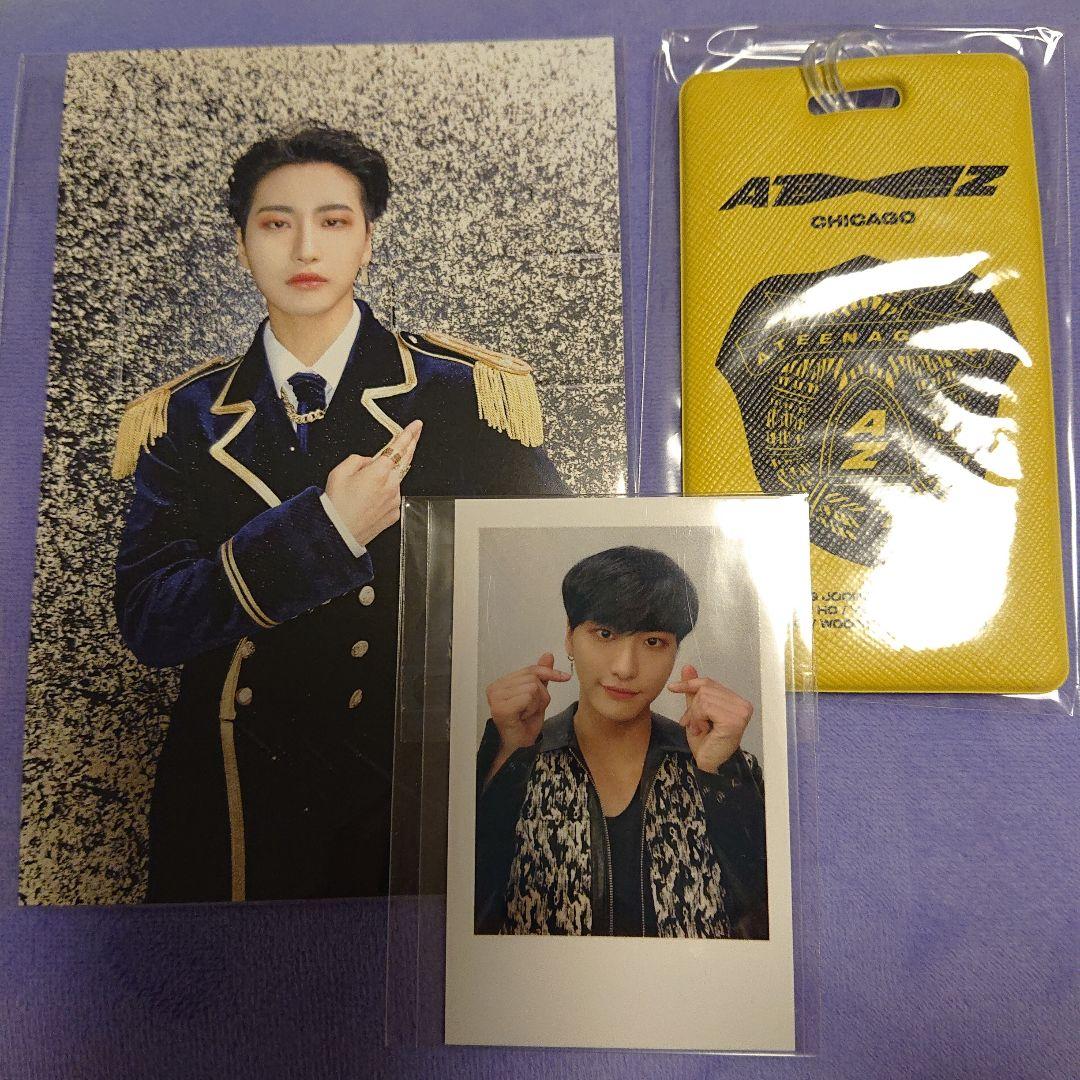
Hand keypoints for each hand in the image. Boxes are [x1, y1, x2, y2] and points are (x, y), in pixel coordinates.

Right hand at [324, 420, 421, 546]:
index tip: (417, 426)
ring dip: (387, 477)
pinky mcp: (394, 513)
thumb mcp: (339, 472)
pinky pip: (392, 497)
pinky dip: (385, 494)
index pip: (399, 447)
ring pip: (395, 481)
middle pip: (404, 461)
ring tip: (365, 488)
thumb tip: (368, 461)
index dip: (410, 434)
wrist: (337, 533)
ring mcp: (394, 500)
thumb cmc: (336, 504)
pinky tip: (369, 501)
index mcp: (378, 472)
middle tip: (414, 435)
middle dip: (410, 447)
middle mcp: (391, 485)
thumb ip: (357, 459)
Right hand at [486, 651, 571, 757]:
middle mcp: (495, 688)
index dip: (548, 672)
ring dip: (536, 704)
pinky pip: (528, 696)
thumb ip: (541, 676)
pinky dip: (532, 708)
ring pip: (532, 687)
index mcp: (501, 683)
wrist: (519, 747)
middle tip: (531, 710)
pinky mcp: (500, 707)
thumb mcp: (538, 696)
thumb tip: (548, 655)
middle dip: (540, 696)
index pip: (529, 669)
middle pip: (532, 678)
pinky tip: (523, 717)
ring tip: (526, 714)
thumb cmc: (525, 724)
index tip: (564, 676)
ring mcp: (496, 697)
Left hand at [667, 665, 751, 773]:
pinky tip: (704, 730)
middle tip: (694, 724)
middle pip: (705, 689)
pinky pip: (706, 708)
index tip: (672, 687)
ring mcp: (740, 712)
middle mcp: (743, 704)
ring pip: (704, 698)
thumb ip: (693, 691)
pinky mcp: (734, 720)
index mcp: (737, 701)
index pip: (710, 683)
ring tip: (700, 728)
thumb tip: (687, 667)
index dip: (690, 683)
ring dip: (695, 715)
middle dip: (693, 707)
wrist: (709, 763)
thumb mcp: (696, 712)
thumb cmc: (705, 741)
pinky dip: (698, 719)